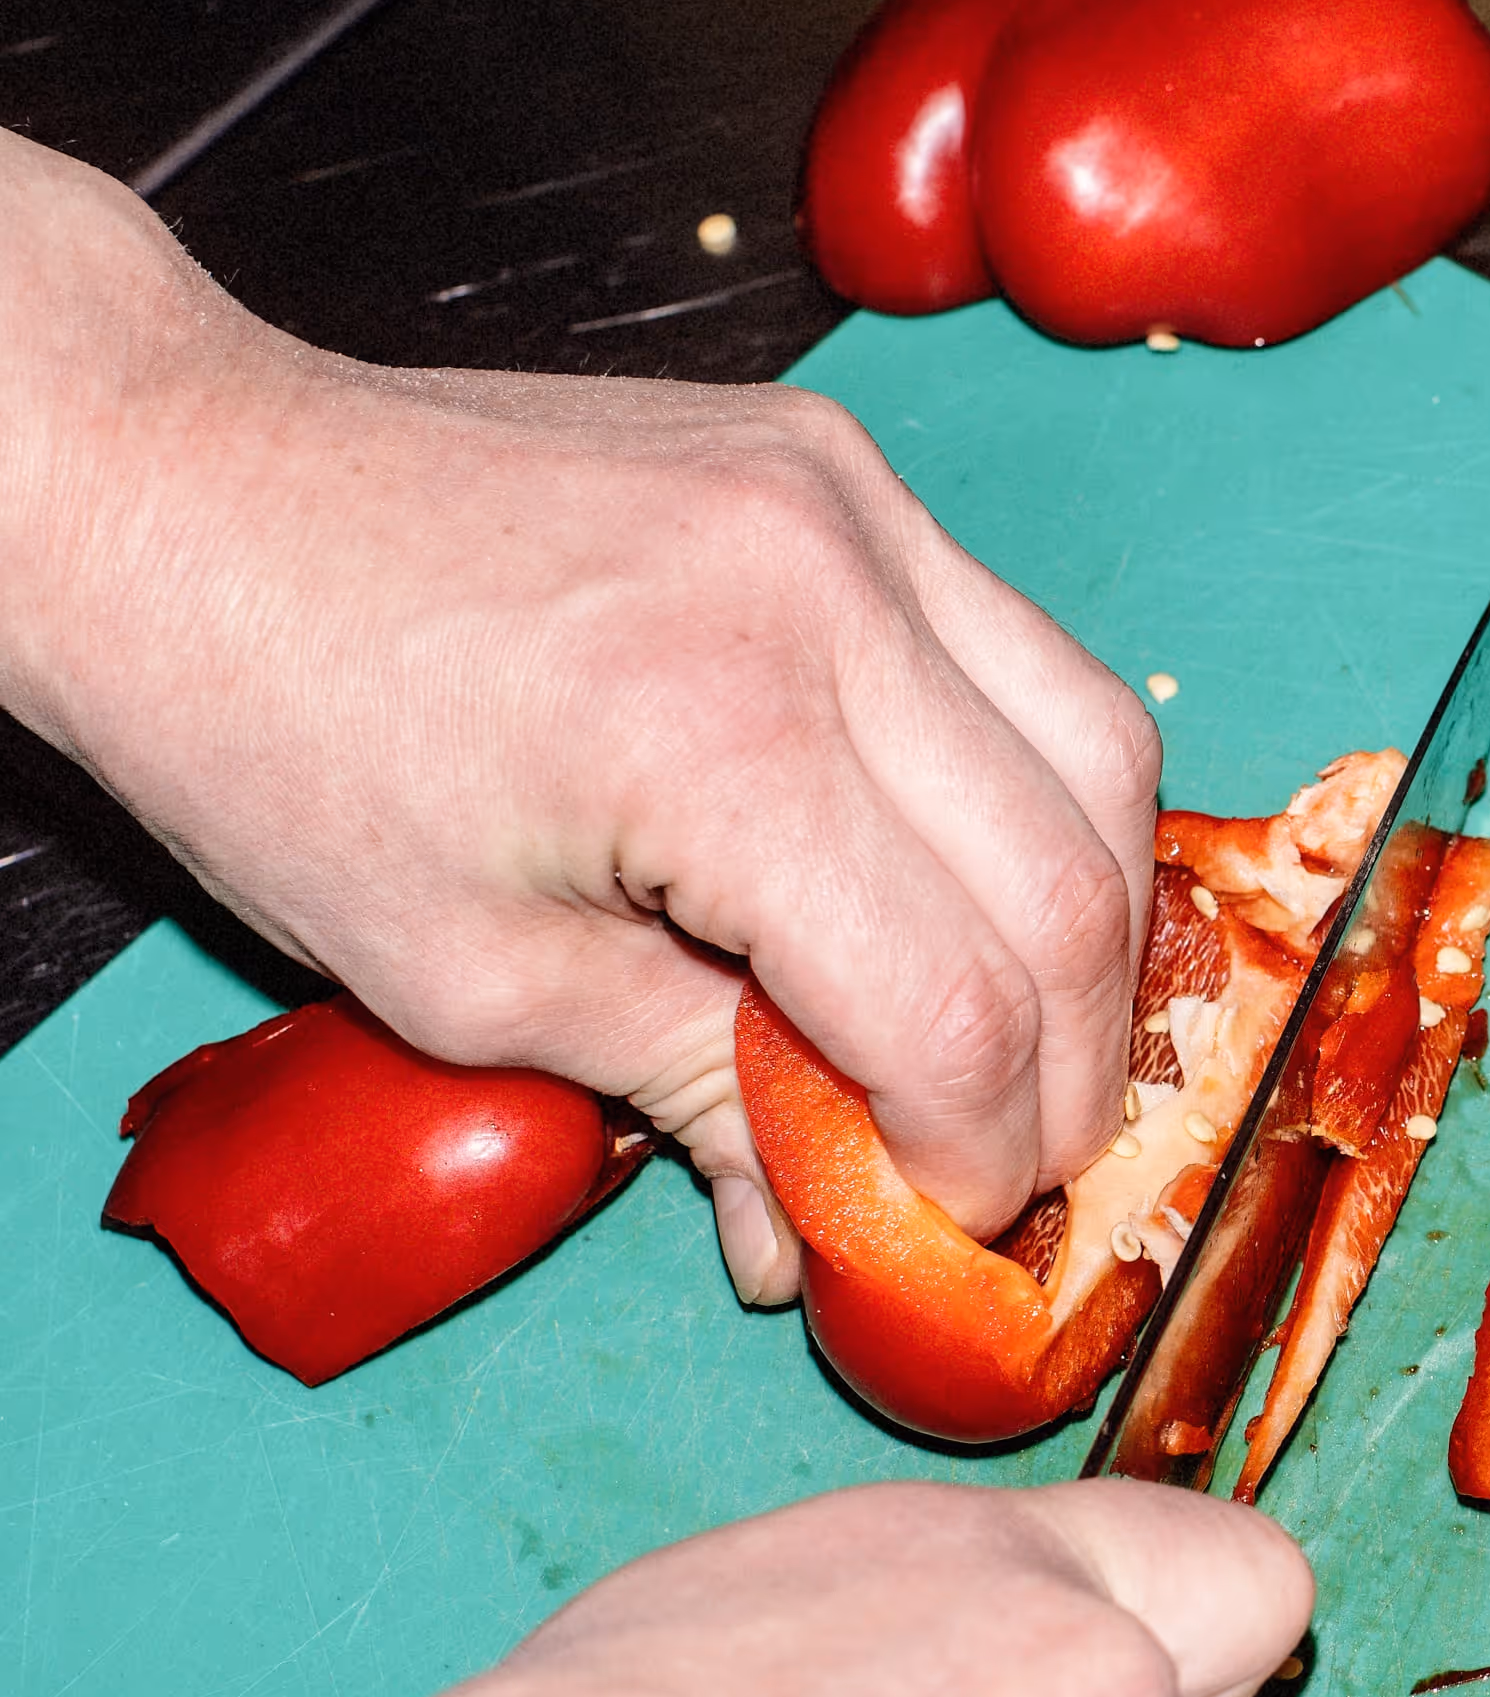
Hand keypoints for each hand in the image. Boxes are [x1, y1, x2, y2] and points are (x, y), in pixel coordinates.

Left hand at [0, 130, 1156, 1287]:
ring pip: (1104, 747)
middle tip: (1004, 1157)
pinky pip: (1019, 644)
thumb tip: (812, 1232)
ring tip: (1016, 1026)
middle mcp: (825, 596)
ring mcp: (849, 507)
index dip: (975, 1156)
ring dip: (1087, 921)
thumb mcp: (468, 978)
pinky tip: (959, 871)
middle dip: (1069, 1064)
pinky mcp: (837, 465)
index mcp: (722, 738)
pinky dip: (1028, 784)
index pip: (961, 1008)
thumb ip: (690, 1097)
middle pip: (1074, 886)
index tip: (938, 1222)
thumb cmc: (271, 727)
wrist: (179, 488)